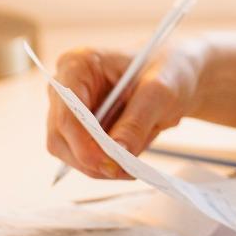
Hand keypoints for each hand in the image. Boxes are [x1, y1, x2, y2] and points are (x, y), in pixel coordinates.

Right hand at [43, 39, 206, 179]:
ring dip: (98, 166)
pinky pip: (81, 157)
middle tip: (124, 170)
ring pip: (67, 152)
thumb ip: (137, 122)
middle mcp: (64, 87)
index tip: (110, 162)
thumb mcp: (160, 92)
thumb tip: (117, 152)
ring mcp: (68, 109)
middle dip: (90, 159)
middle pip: (59, 137)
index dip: (83, 143)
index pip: (66, 112)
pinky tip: (126, 160)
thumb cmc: (167, 72)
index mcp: (78, 65)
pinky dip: (103, 164)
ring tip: (131, 165)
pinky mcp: (78, 129)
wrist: (175, 77)